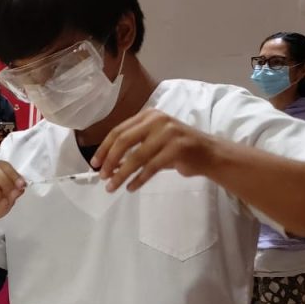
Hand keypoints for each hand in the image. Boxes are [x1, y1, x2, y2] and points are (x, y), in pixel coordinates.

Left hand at [92, 108, 215, 191]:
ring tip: (112, 187)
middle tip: (101, 177)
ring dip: (121, 174)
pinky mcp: (178, 148)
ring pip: (136, 157)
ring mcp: (168, 133)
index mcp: (148, 115)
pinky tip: (131, 188)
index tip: (94, 164)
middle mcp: (157, 120)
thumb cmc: (177, 149)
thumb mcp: (153, 142)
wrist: (209, 153)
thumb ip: (132, 149)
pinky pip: (151, 167)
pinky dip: (138, 180)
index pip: (118, 131)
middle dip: (109, 161)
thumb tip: (107, 165)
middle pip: (124, 141)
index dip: (104, 149)